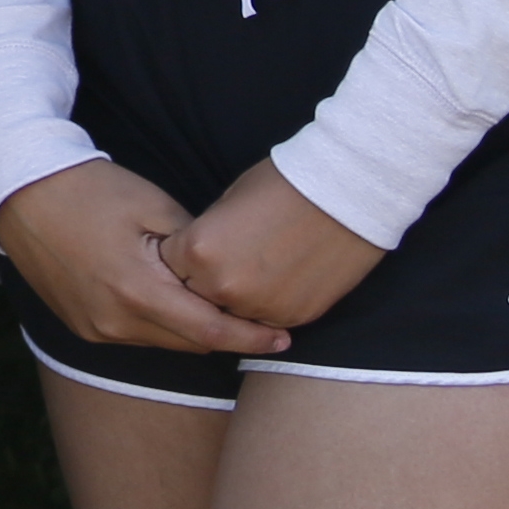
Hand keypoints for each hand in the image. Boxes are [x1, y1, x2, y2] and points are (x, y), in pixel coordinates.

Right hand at [0, 159, 287, 356]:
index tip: (283, 337)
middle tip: (260, 322)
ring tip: (216, 309)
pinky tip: (170, 303)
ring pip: (163, 342)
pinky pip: (135, 335)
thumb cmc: (89, 189)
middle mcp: (115, 322)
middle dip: (226, 336)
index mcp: (137, 292)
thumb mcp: (153, 206)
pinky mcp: (82, 327)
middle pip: (190, 344)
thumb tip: (229, 274)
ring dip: (191, 330)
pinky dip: (159, 325)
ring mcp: (95, 329)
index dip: (251, 337)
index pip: (210, 332)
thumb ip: (197, 249)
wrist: (19, 190)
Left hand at [165, 156, 385, 330]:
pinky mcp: (294, 317)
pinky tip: (276, 280)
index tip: (189, 251)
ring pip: (230, 316)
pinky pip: (265, 321)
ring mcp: (261, 307)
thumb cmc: (279, 186)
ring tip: (252, 270)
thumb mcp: (224, 205)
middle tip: (220, 264)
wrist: (342, 196)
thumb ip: (203, 240)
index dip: (177, 259)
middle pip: (194, 299)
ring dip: (234, 301)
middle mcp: (225, 287)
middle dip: (199, 285)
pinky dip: (265, 307)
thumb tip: (194, 258)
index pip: (167, 268)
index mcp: (199, 251)